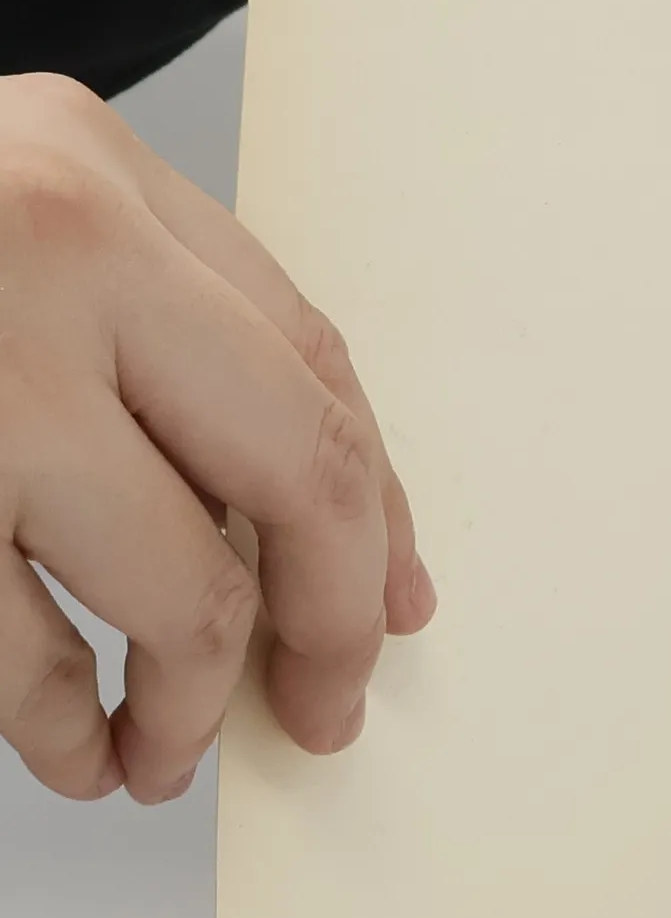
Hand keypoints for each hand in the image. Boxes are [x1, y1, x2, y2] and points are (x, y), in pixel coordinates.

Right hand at [0, 75, 434, 803]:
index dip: (371, 499)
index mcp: (86, 166)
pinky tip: (75, 751)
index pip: (315, 359)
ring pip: (178, 588)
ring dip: (191, 699)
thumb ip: (139, 329)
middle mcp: (44, 249)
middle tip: (326, 702)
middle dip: (329, 614)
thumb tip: (321, 529)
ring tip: (168, 748)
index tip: (386, 597)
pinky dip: (59, 723)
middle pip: (299, 467)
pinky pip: (9, 649)